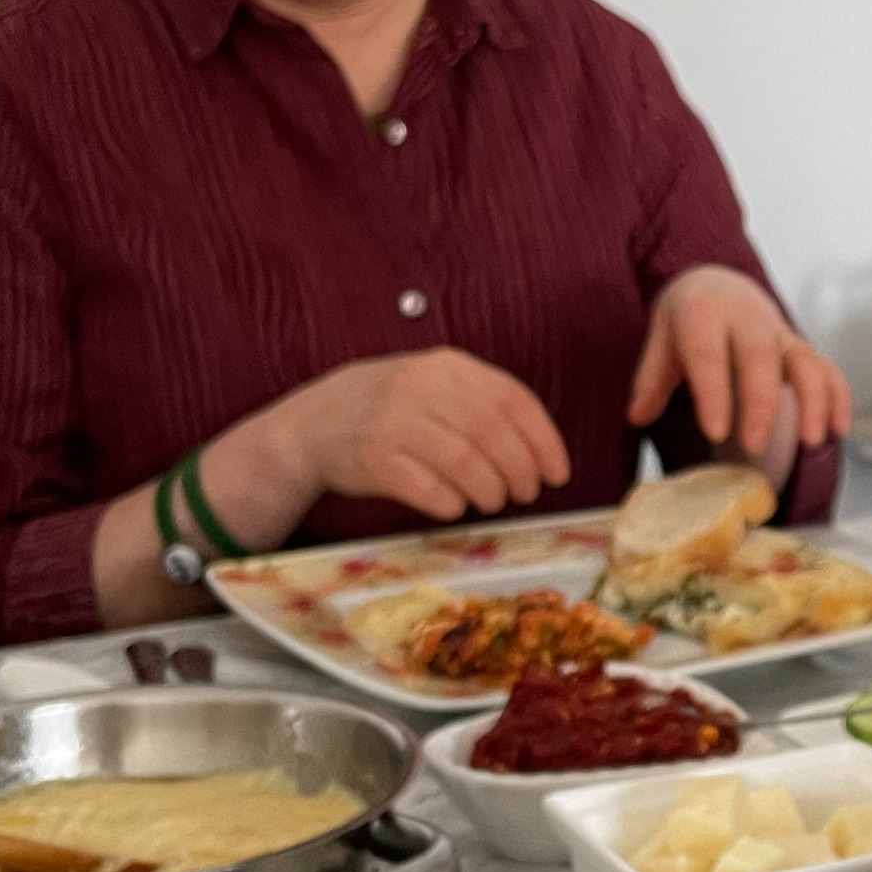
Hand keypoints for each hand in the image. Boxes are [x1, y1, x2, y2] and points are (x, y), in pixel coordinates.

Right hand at [280, 349, 572, 520]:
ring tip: (494, 502)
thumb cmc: (391, 410)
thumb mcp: (434, 387)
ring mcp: (392, 421)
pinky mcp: (371, 458)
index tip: (558, 473)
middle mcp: (419, 386)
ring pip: (463, 461)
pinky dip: (450, 502)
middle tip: (527, 493)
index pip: (511, 398)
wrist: (314, 423)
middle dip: (520, 470)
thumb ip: (482, 407)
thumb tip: (542, 455)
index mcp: (445, 365)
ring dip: (490, 490)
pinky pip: (426, 487)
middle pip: (491, 431)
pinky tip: (455, 506)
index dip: (543, 440)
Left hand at [627, 265, 852, 458]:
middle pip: (760, 357)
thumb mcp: (661, 338)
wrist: (718, 282)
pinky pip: (826, 367)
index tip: (715, 430)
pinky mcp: (800, 346)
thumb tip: (638, 416)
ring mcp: (780, 332)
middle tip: (753, 445)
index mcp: (704, 312)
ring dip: (813, 400)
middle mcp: (747, 317)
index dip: (714, 392)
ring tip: (811, 441)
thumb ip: (651, 379)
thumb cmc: (689, 317)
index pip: (709, 352)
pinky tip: (838, 429)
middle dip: (761, 403)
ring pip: (804, 360)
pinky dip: (837, 397)